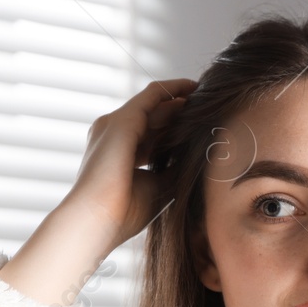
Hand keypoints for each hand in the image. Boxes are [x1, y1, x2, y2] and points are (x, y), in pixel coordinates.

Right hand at [62, 78, 197, 251]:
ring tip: (207, 95)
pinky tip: (194, 87)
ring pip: (155, 104)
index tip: (199, 128)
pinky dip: (174, 88)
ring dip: (180, 98)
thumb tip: (197, 154)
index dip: (174, 131)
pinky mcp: (123, 119)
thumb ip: (173, 168)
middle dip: (180, 112)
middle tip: (209, 107)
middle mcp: (113, 135)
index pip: (150, 137)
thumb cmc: (123, 213)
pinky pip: (154, 94)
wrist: (97, 218)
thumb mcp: (158, 186)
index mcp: (118, 155)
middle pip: (153, 118)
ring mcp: (115, 124)